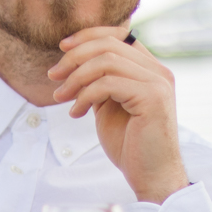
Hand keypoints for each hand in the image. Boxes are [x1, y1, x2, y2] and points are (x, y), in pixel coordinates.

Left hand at [47, 26, 187, 204]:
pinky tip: (77, 113)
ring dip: (75, 78)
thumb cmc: (129, 143)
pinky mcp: (153, 98)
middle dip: (74, 57)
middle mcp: (158, 71)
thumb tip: (73, 59)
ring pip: (106, 62)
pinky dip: (85, 96)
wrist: (150, 175)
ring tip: (61, 98)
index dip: (87, 36)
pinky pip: (108, 84)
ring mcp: (158, 83)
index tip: (62, 48)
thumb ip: (99, 80)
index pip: (118, 36)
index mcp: (150, 69)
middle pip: (108, 45)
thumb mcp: (108, 104)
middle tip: (53, 77)